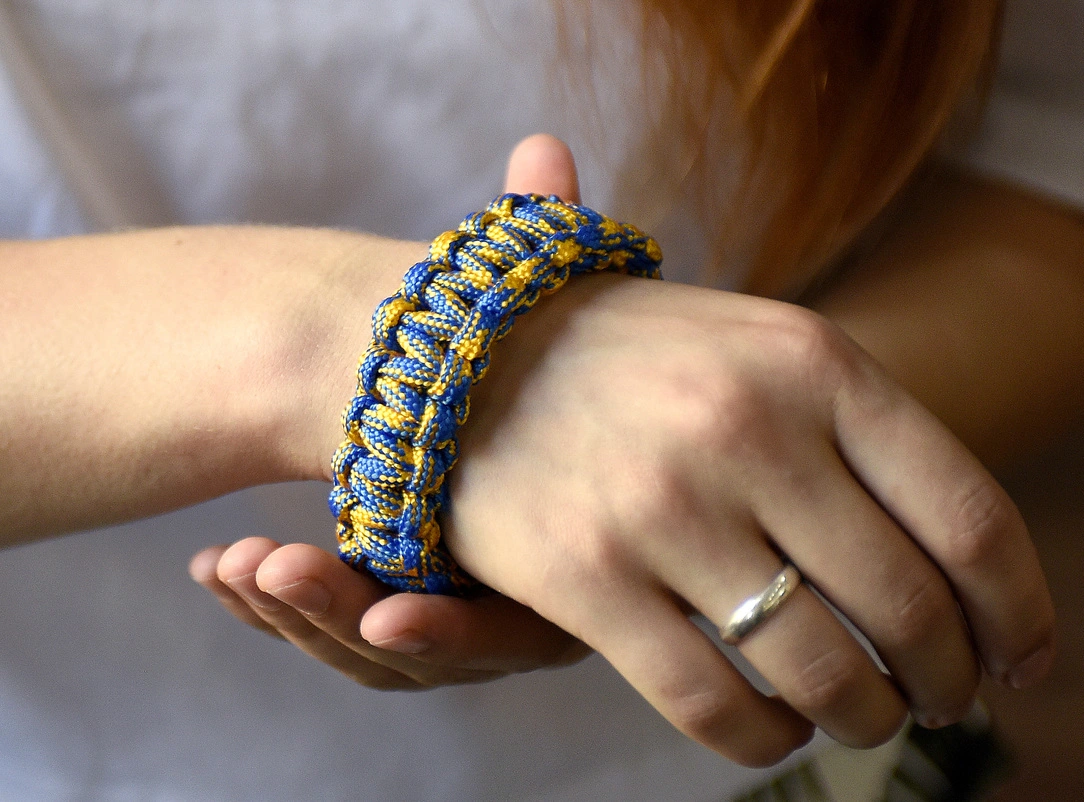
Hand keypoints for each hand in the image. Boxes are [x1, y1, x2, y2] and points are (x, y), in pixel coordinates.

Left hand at [189, 134, 589, 688]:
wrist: (518, 388)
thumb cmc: (553, 354)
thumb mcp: (552, 306)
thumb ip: (548, 248)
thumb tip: (540, 149)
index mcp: (572, 558)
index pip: (513, 624)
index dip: (450, 623)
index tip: (385, 604)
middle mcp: (516, 599)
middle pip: (428, 651)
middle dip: (341, 618)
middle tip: (273, 566)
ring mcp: (450, 604)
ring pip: (369, 649)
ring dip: (298, 613)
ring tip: (235, 562)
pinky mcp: (392, 597)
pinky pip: (332, 628)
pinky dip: (275, 606)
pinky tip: (219, 569)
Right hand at [432, 217, 1055, 763]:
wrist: (467, 345)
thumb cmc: (643, 358)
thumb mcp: (766, 347)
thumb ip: (869, 439)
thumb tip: (981, 572)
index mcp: (816, 361)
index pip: (972, 518)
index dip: (1020, 611)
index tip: (1025, 658)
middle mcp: (750, 427)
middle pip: (908, 609)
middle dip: (948, 678)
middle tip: (945, 697)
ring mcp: (664, 505)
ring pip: (819, 671)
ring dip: (862, 716)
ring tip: (865, 715)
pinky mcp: (586, 577)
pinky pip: (713, 705)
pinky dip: (763, 740)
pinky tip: (776, 730)